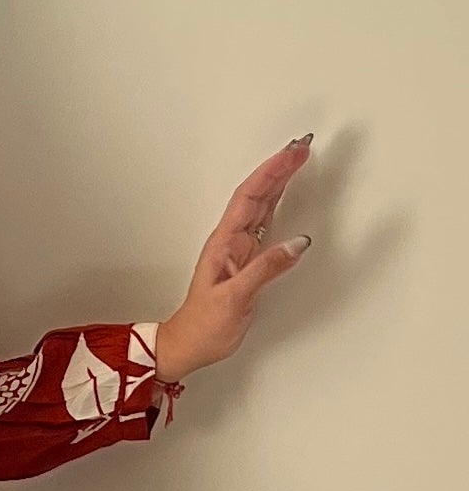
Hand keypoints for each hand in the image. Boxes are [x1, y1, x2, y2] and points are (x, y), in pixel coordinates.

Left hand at [153, 138, 314, 384]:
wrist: (189, 344)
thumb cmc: (204, 326)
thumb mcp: (235, 299)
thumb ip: (266, 269)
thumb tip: (297, 244)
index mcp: (224, 243)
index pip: (250, 197)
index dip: (271, 172)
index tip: (292, 154)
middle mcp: (230, 240)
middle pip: (257, 194)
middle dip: (279, 168)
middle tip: (302, 146)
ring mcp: (239, 248)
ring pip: (262, 205)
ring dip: (279, 181)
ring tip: (298, 159)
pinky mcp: (246, 260)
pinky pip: (265, 223)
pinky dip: (278, 203)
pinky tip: (286, 193)